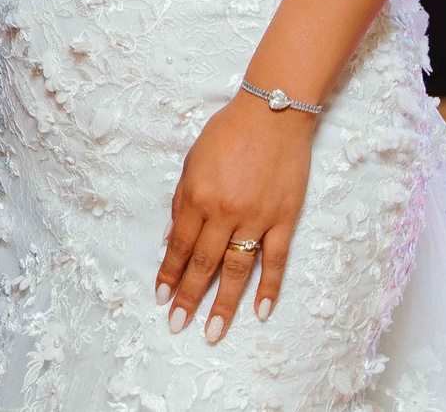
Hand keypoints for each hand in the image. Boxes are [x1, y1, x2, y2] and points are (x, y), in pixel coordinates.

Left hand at [155, 94, 314, 343]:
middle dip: (188, 297)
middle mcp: (225, 212)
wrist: (272, 113)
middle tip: (177, 325)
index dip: (168, 273)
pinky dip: (269, 288)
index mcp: (197, 196)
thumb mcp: (192, 162)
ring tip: (213, 331)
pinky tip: (260, 311)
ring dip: (223, 304)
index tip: (161, 297)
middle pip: (204, 265)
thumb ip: (182, 202)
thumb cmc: (227, 133)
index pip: (180, 246)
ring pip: (237, 270)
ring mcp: (257, 218)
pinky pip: (276, 261)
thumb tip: (175, 239)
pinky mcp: (284, 220)